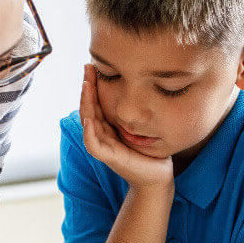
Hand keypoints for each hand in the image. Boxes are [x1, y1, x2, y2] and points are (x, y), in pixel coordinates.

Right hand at [80, 65, 173, 189]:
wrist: (157, 176)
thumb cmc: (151, 152)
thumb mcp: (142, 126)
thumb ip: (135, 112)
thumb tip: (141, 87)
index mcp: (108, 127)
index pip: (95, 102)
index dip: (93, 85)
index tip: (93, 66)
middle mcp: (102, 135)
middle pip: (88, 108)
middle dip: (87, 87)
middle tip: (88, 67)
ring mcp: (104, 147)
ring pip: (88, 122)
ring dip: (86, 103)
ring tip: (86, 85)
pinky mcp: (109, 158)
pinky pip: (93, 144)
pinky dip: (89, 132)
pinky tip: (90, 118)